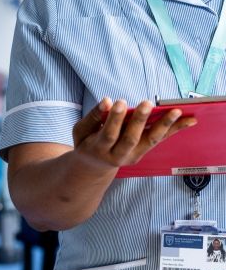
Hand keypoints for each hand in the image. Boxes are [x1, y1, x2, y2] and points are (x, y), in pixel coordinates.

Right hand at [73, 98, 196, 173]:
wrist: (95, 168)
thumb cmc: (87, 143)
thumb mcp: (81, 131)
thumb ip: (93, 117)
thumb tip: (106, 101)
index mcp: (100, 148)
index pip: (109, 134)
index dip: (114, 119)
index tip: (119, 102)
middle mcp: (119, 155)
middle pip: (131, 139)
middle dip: (140, 121)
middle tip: (147, 103)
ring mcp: (134, 155)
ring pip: (151, 141)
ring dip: (165, 125)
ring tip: (176, 111)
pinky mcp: (144, 152)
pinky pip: (160, 139)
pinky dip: (174, 129)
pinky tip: (188, 120)